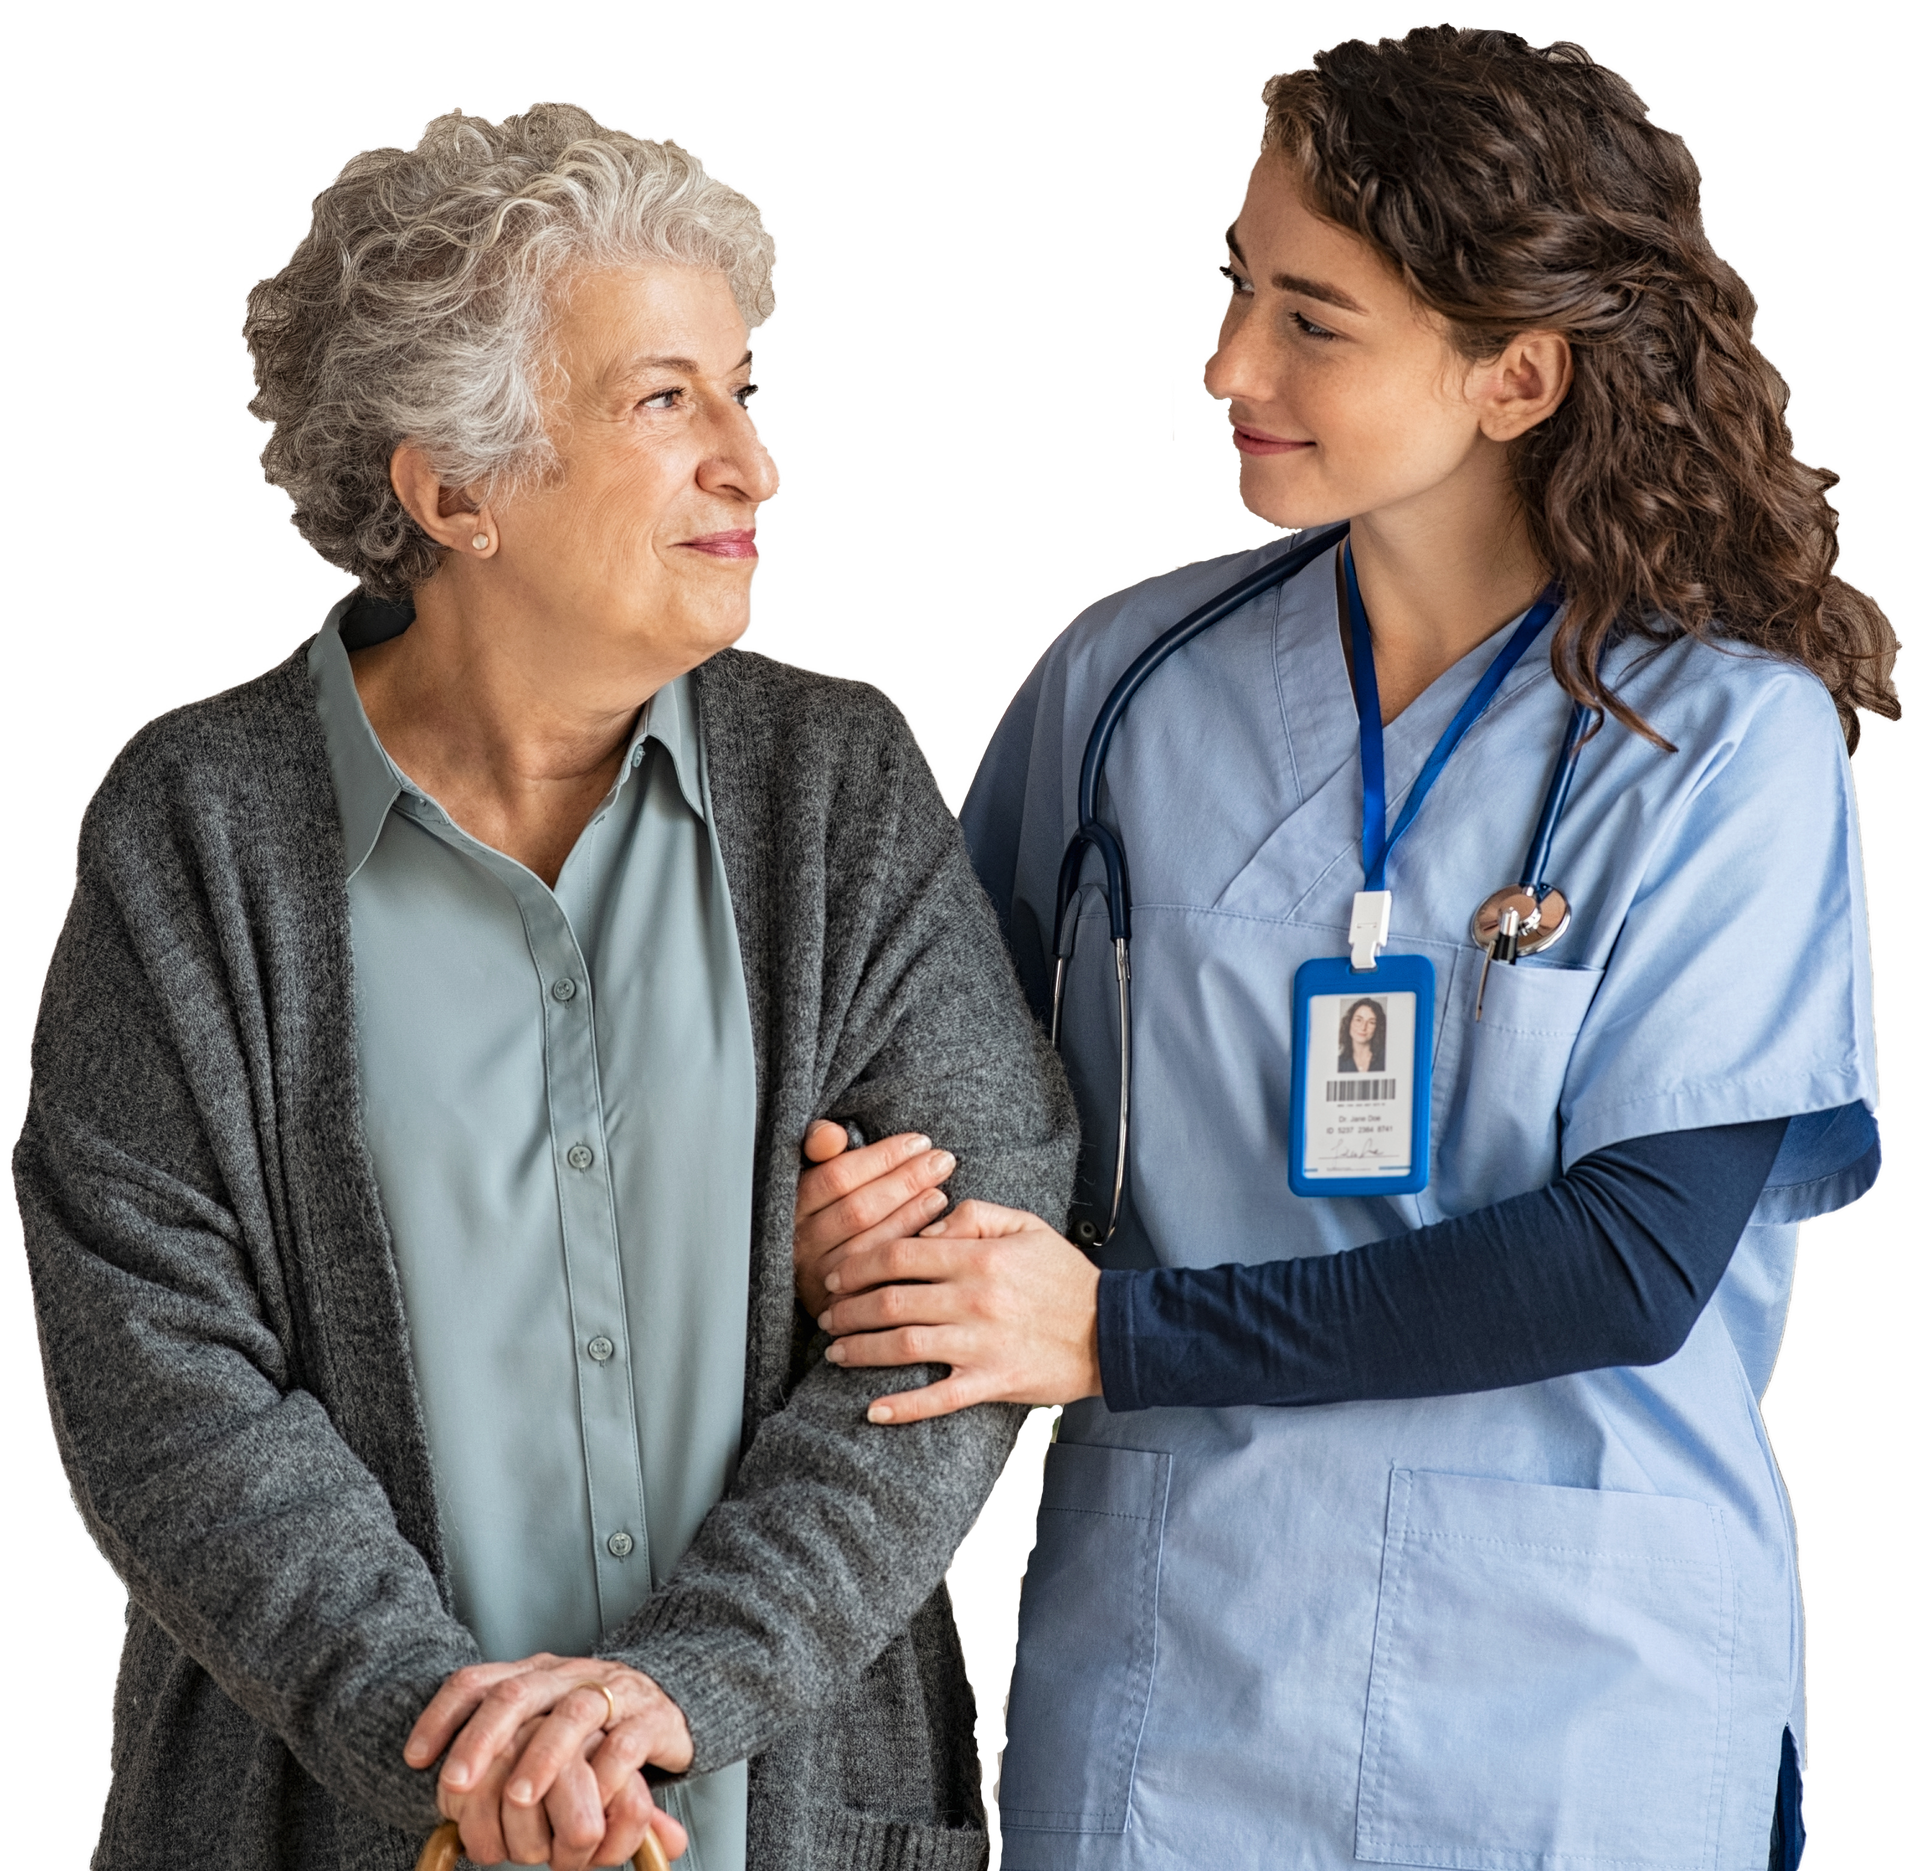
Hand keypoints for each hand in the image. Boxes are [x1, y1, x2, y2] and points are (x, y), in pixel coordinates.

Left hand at [405, 1655, 691, 1868]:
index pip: (479, 1680)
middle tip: (455, 1783)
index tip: (415, 1758)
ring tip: (517, 1799)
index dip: (442, 1714)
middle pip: (519, 1692)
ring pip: (573, 1713)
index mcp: (536, 1674)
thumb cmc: (593, 1725)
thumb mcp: (541, 1723)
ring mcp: (613, 1693)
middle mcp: (570, 1676)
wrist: (673, 1697)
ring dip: (541, 1757)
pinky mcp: (652, 1719)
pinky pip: (625, 1744)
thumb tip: (423, 1771)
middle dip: (482, 1738)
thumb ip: (497, 1744)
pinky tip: (586, 1802)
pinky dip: (602, 1774)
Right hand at [793, 1120, 955, 1318]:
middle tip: (942, 1161)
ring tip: (941, 1193)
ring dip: (910, 1216)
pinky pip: (879, 1279)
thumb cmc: (828, 1210)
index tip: (918, 1142)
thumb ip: (819, 1146)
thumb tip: (833, 1135)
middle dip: (905, 1181)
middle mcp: (800, 1244)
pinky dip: (907, 1252)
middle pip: (857, 1210)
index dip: (882, 1158)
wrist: (821, 1276)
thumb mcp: (818, 1173)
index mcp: (793, 1206)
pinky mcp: (839, 1307)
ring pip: (869, 1245)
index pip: (837, 1177)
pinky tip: (933, 1234)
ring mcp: (819, 1278)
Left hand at [817, 1200, 1101, 1423]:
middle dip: (847, 1309)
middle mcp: (973, 1299)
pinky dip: (902, 1407)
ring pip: (903, 1346)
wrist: (1113, 1331)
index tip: (836, 1274)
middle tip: (825, 1315)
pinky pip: (939, 1399)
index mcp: (978, 1257)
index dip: (857, 1264)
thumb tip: (925, 1229)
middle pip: (890, 1301)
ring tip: (836, 1352)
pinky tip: (873, 1410)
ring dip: (861, 1350)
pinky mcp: (993, 1382)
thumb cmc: (1066, 1276)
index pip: (899, 1254)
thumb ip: (973, 1215)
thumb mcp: (1026, 1225)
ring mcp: (981, 1344)